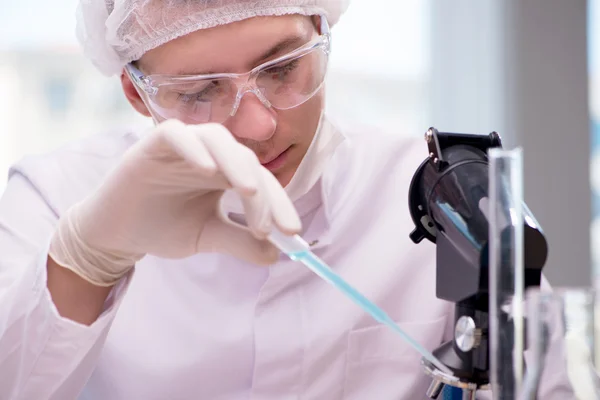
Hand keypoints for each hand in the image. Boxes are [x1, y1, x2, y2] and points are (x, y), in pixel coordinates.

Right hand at [49, 119, 300, 285]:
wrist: (117, 234)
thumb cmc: (162, 228)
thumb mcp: (207, 236)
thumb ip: (240, 242)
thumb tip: (277, 254)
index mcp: (227, 174)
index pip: (262, 180)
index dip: (279, 204)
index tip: (292, 233)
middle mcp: (210, 155)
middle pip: (246, 159)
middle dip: (262, 192)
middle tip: (267, 226)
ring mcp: (183, 146)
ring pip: (217, 138)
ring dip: (236, 163)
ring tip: (246, 192)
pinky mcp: (154, 143)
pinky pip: (176, 134)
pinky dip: (193, 147)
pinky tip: (206, 169)